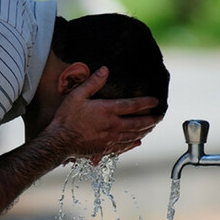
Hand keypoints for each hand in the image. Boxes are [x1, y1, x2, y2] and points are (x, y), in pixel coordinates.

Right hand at [47, 66, 162, 161]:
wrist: (60, 141)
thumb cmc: (66, 118)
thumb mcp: (77, 96)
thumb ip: (93, 83)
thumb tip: (105, 70)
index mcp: (108, 111)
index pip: (133, 105)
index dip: (147, 102)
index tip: (156, 100)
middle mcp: (113, 126)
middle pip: (138, 123)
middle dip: (151, 119)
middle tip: (160, 116)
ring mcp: (110, 139)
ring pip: (133, 135)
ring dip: (145, 131)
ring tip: (152, 127)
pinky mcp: (105, 149)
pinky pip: (123, 146)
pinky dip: (132, 144)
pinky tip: (137, 142)